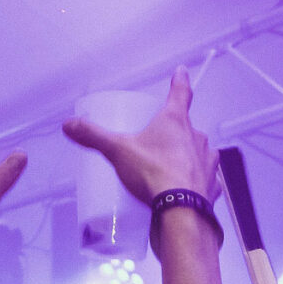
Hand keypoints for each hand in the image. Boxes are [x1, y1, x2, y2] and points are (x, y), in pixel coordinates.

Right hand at [62, 66, 217, 209]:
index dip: (179, 81)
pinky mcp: (212, 185)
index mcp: (175, 122)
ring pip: (199, 151)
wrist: (181, 211)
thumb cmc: (154, 174)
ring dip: (188, 156)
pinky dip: (196, 181)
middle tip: (160, 141)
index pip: (180, 93)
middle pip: (187, 127)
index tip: (181, 72)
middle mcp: (196, 137)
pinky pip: (205, 178)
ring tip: (170, 168)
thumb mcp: (118, 151)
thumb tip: (70, 125)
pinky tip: (186, 188)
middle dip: (176, 132)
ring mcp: (207, 161)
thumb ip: (94, 136)